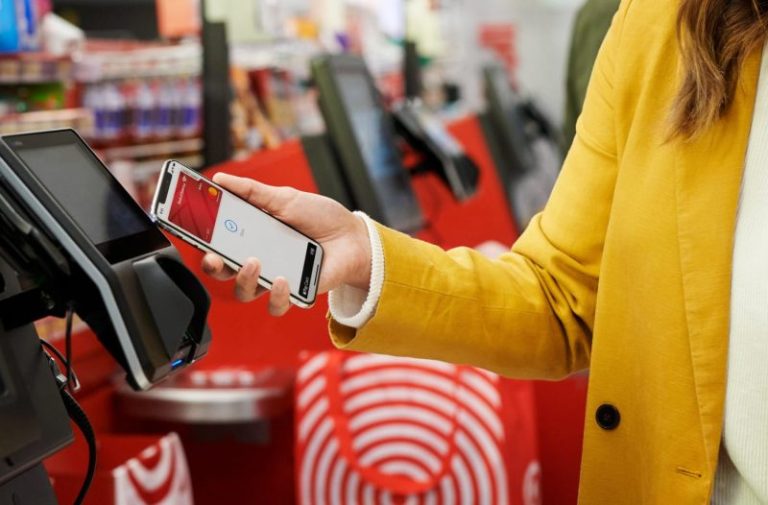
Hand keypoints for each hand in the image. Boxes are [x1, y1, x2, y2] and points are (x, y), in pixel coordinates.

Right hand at [200, 172, 371, 315]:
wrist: (354, 237)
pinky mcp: (294, 293)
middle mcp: (260, 259)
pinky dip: (276, 295)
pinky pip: (276, 304)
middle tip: (215, 257)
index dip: (202, 240)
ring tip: (255, 262)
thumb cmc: (322, 218)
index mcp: (253, 236)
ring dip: (244, 279)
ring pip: (245, 291)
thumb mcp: (286, 198)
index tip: (192, 232)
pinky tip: (283, 279)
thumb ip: (252, 192)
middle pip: (224, 271)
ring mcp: (275, 278)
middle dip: (213, 266)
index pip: (219, 242)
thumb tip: (220, 179)